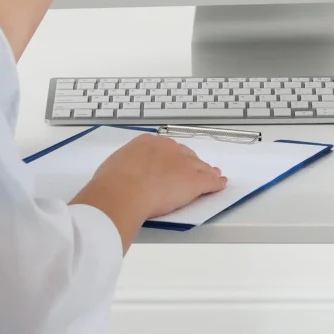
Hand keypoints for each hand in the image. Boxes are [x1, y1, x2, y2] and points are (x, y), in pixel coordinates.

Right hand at [72, 134, 226, 249]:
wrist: (123, 191)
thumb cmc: (112, 181)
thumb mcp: (115, 165)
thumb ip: (125, 165)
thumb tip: (123, 171)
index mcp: (148, 142)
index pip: (166, 149)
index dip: (172, 158)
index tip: (172, 164)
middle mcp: (169, 149)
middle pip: (186, 155)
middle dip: (190, 164)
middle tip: (194, 171)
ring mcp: (184, 164)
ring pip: (200, 168)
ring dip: (207, 172)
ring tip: (213, 176)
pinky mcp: (194, 181)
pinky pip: (210, 182)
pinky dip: (216, 184)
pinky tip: (220, 185)